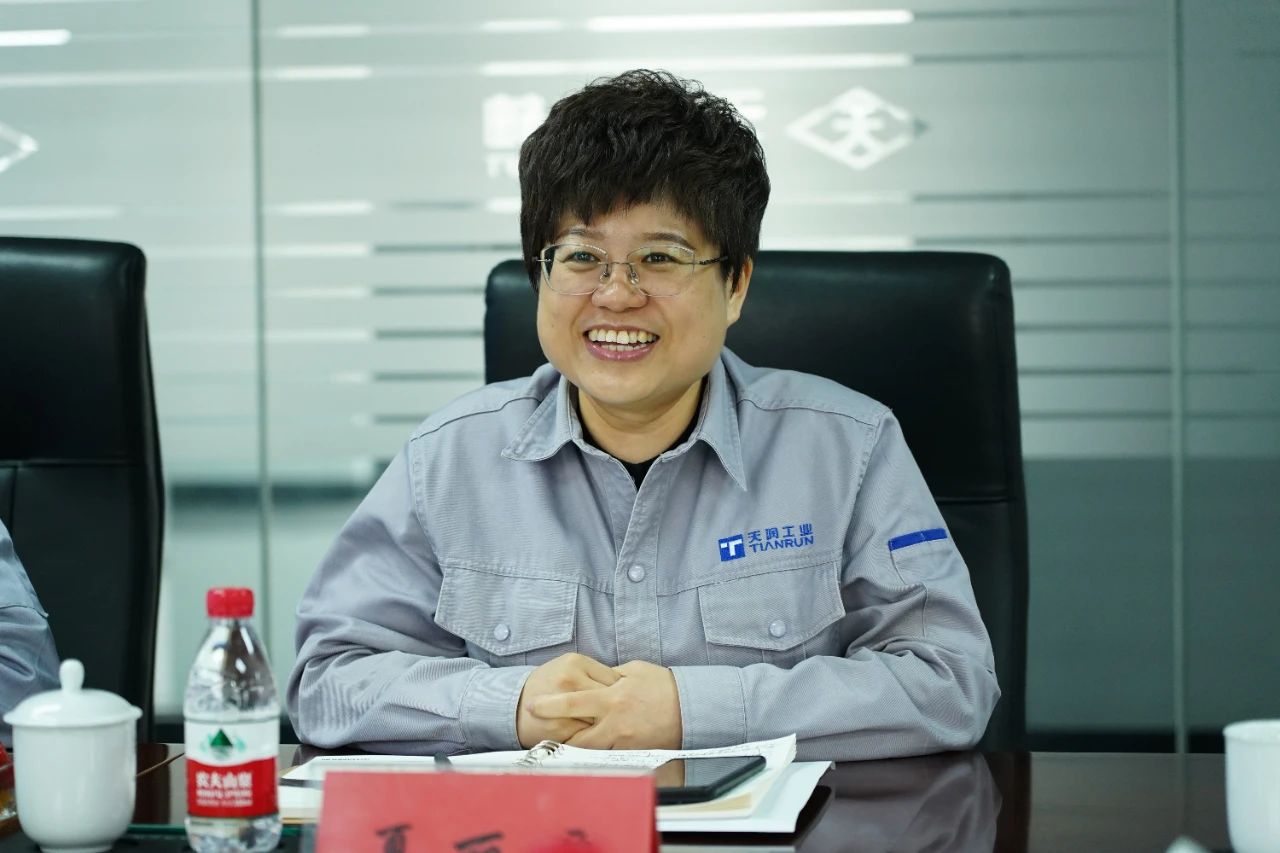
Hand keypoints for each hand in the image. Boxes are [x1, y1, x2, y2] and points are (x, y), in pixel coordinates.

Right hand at [516, 653, 619, 747]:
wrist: (514, 704)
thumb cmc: (549, 686)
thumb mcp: (570, 669)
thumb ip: (595, 675)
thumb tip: (626, 688)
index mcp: (576, 662)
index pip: (614, 678)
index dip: (622, 692)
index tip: (626, 700)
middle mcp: (570, 680)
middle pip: (609, 698)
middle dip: (618, 710)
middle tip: (625, 716)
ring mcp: (564, 705)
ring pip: (601, 719)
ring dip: (609, 726)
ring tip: (613, 728)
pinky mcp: (559, 727)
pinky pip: (589, 736)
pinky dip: (597, 739)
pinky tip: (599, 738)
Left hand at [530, 660, 682, 749]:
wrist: (691, 708)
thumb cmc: (662, 685)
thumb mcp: (632, 671)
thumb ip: (608, 677)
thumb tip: (591, 678)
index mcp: (611, 697)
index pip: (571, 703)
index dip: (549, 706)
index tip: (533, 706)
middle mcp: (614, 722)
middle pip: (575, 737)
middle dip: (557, 738)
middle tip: (543, 735)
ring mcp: (624, 740)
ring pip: (590, 751)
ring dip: (576, 749)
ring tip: (564, 743)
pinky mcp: (633, 751)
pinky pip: (609, 755)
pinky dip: (599, 752)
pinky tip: (592, 748)